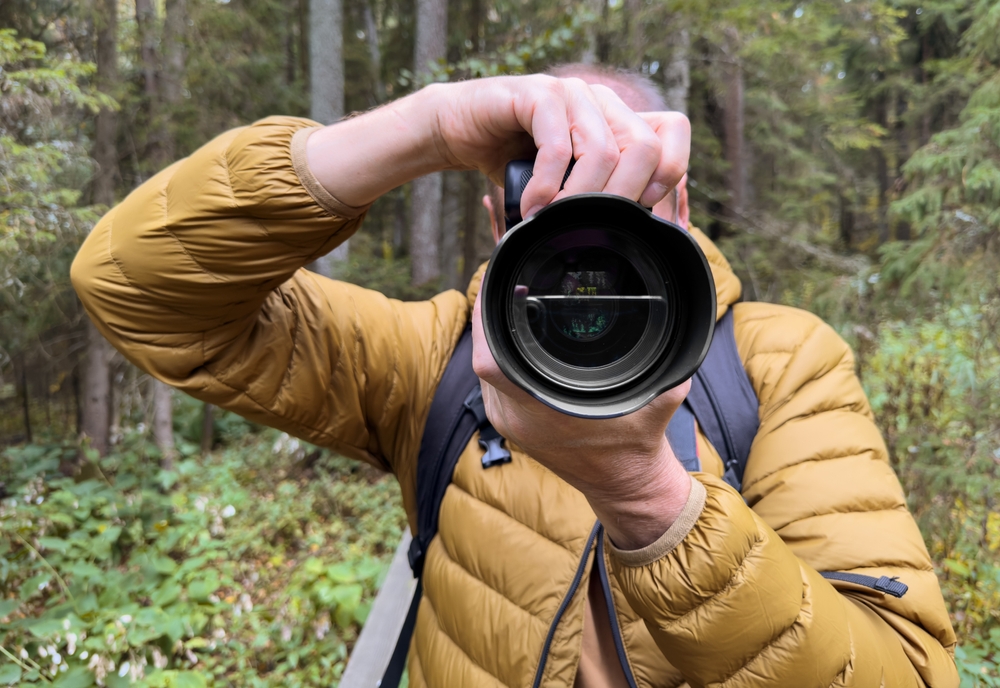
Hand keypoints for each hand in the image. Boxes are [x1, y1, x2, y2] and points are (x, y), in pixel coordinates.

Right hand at [306, 75, 690, 212]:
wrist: (460, 129)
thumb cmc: (514, 162)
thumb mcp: (565, 185)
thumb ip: (597, 198)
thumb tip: (633, 241)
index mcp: (617, 118)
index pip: (672, 133)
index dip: (669, 176)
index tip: (644, 216)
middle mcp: (601, 101)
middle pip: (644, 146)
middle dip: (621, 199)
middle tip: (594, 229)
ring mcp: (571, 94)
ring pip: (602, 150)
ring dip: (580, 199)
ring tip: (556, 223)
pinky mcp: (536, 96)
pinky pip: (556, 145)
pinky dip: (547, 186)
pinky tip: (533, 207)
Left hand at [471, 291, 692, 549]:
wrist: (625, 486)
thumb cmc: (637, 447)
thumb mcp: (658, 401)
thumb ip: (667, 370)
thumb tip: (679, 333)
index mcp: (541, 411)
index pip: (489, 361)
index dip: (486, 321)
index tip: (499, 290)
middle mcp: (516, 418)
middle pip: (483, 358)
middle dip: (493, 319)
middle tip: (509, 287)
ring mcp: (509, 423)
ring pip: (486, 368)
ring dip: (497, 339)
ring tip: (514, 307)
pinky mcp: (510, 424)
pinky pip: (494, 381)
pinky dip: (504, 357)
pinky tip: (520, 341)